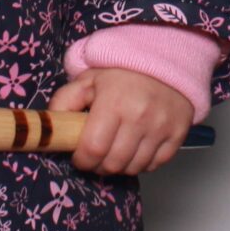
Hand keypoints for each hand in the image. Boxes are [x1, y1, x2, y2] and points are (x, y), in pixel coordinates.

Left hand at [48, 67, 193, 175]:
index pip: (93, 149)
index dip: (82, 160)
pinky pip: (155, 165)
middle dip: (99, 165)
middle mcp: (140, 117)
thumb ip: (65, 100)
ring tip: (116, 151)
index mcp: (114, 102)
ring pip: (134, 168)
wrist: (167, 62)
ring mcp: (162, 128)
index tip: (80, 156)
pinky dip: (142, 163)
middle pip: (113, 164)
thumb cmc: (125, 73)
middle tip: (97, 156)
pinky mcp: (178, 135)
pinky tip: (136, 149)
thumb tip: (51, 125)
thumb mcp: (89, 79)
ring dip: (120, 166)